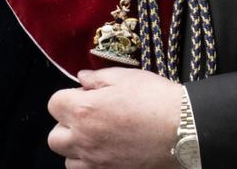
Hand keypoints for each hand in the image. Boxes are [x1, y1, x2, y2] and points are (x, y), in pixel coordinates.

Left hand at [48, 66, 181, 168]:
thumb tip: (82, 78)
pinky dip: (91, 163)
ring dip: (77, 147)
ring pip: (68, 159)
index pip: (54, 103)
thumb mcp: (126, 77)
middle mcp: (84, 139)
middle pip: (54, 137)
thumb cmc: (155, 100)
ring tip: (99, 135)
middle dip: (66, 124)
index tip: (85, 93)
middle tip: (88, 115)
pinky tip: (108, 150)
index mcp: (84, 110)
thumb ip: (98, 77)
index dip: (68, 95)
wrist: (182, 130)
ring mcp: (96, 162)